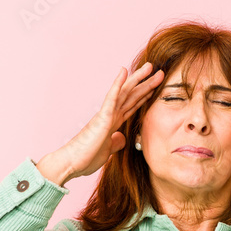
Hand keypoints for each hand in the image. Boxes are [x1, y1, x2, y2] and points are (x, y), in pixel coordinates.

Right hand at [57, 62, 163, 181]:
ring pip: (125, 92)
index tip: (154, 87)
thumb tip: (122, 138)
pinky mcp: (102, 117)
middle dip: (146, 84)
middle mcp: (111, 115)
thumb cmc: (85, 158)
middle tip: (160, 72)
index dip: (144, 96)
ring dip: (138, 79)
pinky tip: (124, 71)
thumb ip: (115, 143)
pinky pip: (112, 98)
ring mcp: (106, 114)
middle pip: (132, 96)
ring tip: (149, 66)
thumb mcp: (107, 151)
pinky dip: (118, 84)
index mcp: (113, 123)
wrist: (71, 163)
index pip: (132, 106)